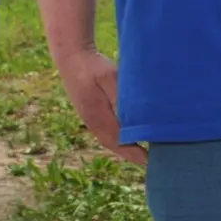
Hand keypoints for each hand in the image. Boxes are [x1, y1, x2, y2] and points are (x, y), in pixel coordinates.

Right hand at [53, 48, 146, 165]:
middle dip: (131, 154)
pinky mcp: (88, 113)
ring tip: (140, 155)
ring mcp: (88, 119)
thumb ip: (120, 97)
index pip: (119, 141)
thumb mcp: (109, 77)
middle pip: (114, 144)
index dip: (134, 152)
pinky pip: (104, 133)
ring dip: (123, 148)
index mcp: (98, 116)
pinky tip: (125, 139)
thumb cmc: (92, 66)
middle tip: (149, 162)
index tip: (149, 161)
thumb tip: (133, 117)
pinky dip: (116, 140)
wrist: (70, 57)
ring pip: (108, 140)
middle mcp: (92, 122)